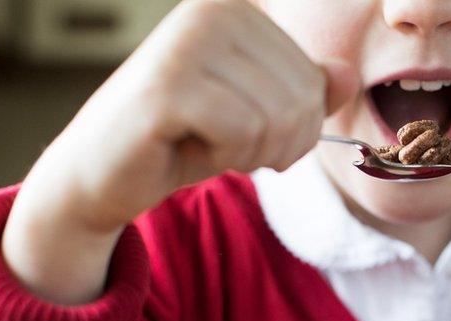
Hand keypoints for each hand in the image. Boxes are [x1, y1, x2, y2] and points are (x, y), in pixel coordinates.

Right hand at [2, 0, 357, 303]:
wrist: (102, 174)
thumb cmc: (182, 140)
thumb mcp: (256, 116)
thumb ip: (304, 92)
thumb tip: (348, 75)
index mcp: (236, 12)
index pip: (315, 79)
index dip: (298, 128)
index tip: (251, 135)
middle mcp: (211, 12)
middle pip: (302, 98)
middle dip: (277, 144)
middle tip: (229, 148)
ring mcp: (186, 43)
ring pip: (275, 117)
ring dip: (247, 153)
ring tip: (205, 144)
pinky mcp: (166, 86)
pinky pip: (240, 134)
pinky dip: (221, 158)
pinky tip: (185, 147)